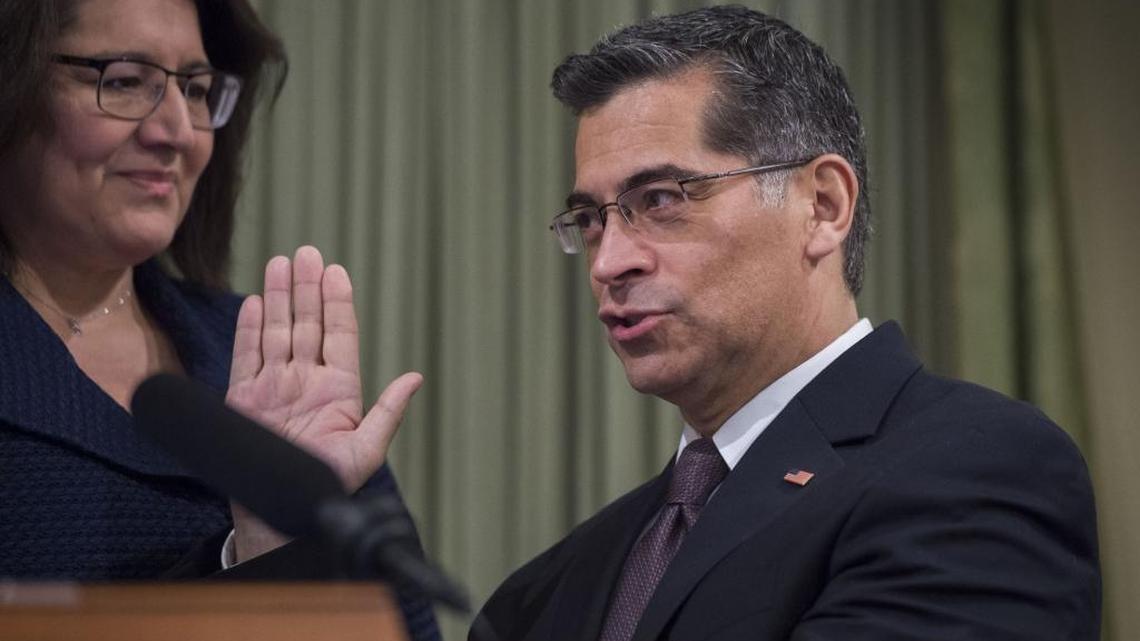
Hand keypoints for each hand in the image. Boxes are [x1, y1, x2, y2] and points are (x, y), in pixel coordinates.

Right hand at [225, 246, 421, 560]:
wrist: (283, 515)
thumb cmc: (328, 485)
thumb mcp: (366, 451)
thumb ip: (388, 412)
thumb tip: (415, 377)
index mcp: (338, 389)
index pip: (339, 335)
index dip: (337, 302)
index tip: (336, 271)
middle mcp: (305, 380)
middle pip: (307, 324)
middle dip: (307, 288)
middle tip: (308, 252)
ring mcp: (274, 386)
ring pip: (276, 331)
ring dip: (279, 297)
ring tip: (281, 263)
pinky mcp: (244, 398)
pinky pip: (246, 356)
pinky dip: (249, 329)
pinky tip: (254, 302)